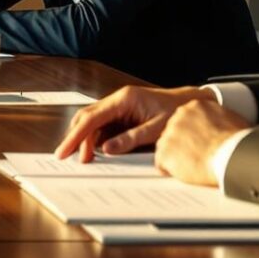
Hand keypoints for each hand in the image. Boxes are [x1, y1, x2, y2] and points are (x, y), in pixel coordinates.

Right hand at [55, 85, 209, 160]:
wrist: (192, 103)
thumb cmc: (178, 112)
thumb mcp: (156, 129)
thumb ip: (131, 139)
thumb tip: (107, 149)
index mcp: (124, 99)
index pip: (92, 118)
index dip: (76, 135)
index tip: (65, 150)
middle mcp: (118, 100)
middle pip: (87, 117)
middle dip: (75, 137)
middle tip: (68, 156)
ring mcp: (120, 106)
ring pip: (93, 121)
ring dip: (85, 139)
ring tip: (83, 157)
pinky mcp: (123, 114)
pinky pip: (104, 126)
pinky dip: (97, 138)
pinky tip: (96, 151)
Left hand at [153, 96, 248, 186]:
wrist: (233, 154)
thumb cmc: (238, 140)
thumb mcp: (231, 118)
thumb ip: (219, 118)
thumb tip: (223, 125)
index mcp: (195, 107)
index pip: (186, 118)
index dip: (192, 133)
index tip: (199, 141)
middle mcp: (178, 118)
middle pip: (173, 132)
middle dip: (183, 144)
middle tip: (197, 155)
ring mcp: (169, 135)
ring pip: (166, 148)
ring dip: (177, 157)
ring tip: (194, 166)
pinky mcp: (165, 153)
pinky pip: (162, 164)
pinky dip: (170, 170)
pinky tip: (184, 173)